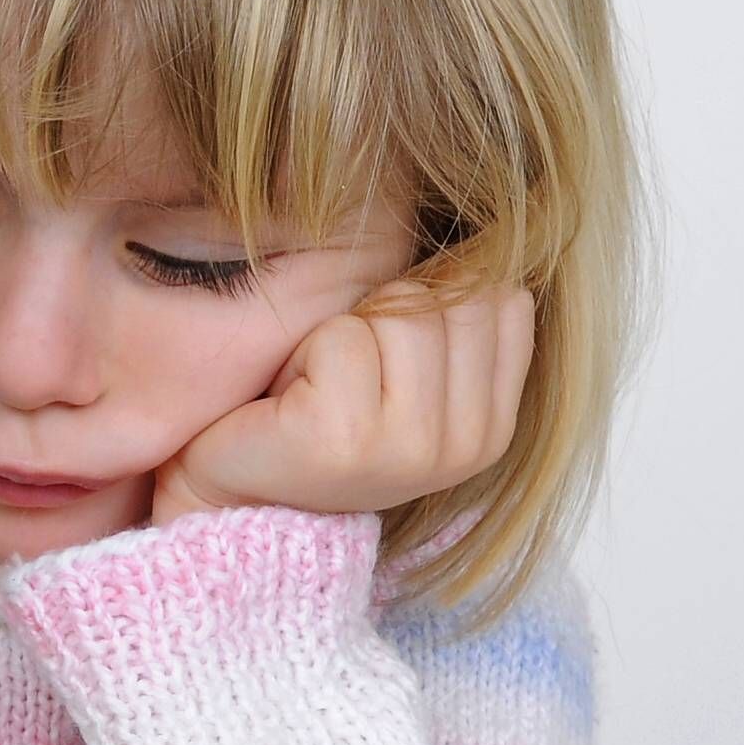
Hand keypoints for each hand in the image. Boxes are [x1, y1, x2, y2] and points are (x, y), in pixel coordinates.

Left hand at [151, 279, 537, 527]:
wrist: (239, 500)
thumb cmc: (323, 422)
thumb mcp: (413, 375)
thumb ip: (459, 319)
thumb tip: (486, 244)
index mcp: (493, 428)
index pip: (503, 299)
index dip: (436, 299)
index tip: (391, 356)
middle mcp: (465, 446)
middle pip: (450, 299)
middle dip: (386, 314)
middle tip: (344, 376)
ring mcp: (411, 447)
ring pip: (398, 313)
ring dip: (342, 334)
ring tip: (317, 388)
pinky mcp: (347, 438)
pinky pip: (342, 338)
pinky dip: (303, 354)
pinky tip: (289, 404)